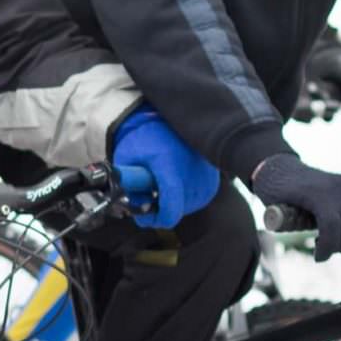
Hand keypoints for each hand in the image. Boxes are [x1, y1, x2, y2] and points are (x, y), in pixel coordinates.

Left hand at [110, 106, 219, 229]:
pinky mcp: (214, 178)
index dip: (156, 218)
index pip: (171, 208)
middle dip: (160, 208)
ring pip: (189, 207)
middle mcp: (193, 173)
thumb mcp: (126, 157)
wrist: (169, 121)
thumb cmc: (145, 138)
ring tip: (162, 184)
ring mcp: (207, 177)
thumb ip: (126, 183)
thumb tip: (128, 206)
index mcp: (169, 167)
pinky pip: (199, 198)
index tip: (144, 214)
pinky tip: (176, 182)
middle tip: (148, 194)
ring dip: (173, 203)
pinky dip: (185, 196)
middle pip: (178, 210)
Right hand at [251, 154, 340, 259]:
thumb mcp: (339, 202)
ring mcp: (339, 190)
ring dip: (337, 248)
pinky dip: (326, 247)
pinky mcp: (319, 195)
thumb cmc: (305, 194)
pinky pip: (331, 229)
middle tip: (333, 248)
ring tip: (323, 250)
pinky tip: (319, 254)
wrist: (276, 174)